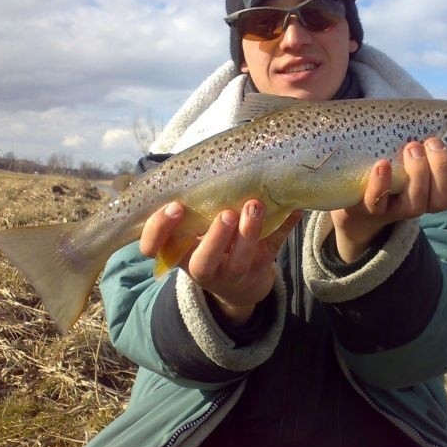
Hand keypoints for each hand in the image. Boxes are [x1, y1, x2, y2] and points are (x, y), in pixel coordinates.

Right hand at [140, 200, 301, 324]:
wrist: (240, 285)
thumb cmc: (211, 246)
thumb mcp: (194, 233)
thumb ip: (193, 206)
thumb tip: (198, 161)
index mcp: (180, 253)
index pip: (153, 248)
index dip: (159, 230)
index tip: (175, 207)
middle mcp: (203, 268)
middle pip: (202, 262)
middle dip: (214, 238)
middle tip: (227, 213)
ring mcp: (233, 273)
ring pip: (239, 262)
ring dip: (248, 233)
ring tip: (254, 206)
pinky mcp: (260, 269)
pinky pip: (273, 249)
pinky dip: (285, 227)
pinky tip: (293, 209)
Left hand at [330, 139, 446, 262]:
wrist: (357, 198)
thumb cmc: (397, 166)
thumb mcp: (421, 152)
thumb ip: (439, 141)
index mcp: (442, 190)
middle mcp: (424, 203)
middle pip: (443, 198)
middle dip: (443, 169)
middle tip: (434, 142)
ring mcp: (396, 209)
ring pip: (416, 203)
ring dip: (418, 173)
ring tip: (412, 147)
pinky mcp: (369, 209)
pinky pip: (377, 202)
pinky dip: (380, 184)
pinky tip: (382, 164)